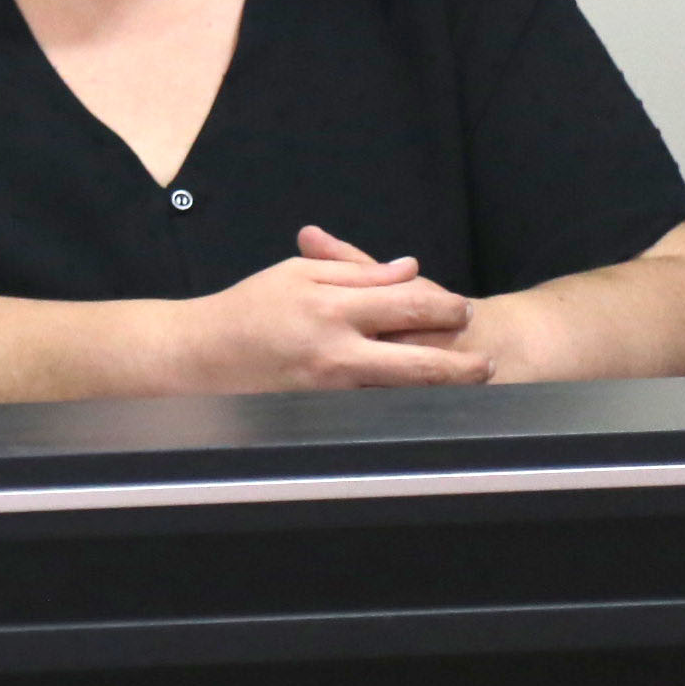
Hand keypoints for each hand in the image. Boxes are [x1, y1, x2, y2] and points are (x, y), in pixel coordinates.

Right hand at [163, 226, 494, 392]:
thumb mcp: (297, 274)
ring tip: (464, 385)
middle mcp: (338, 351)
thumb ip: (355, 271)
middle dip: (464, 365)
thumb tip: (410, 270)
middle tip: (485, 363)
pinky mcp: (324, 415)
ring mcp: (332, 390)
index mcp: (332, 306)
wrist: (199, 358)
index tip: (464, 309)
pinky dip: (403, 407)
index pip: (410, 303)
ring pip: (406, 395)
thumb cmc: (247, 309)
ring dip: (441, 392)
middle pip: (422, 363)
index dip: (446, 307)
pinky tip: (420, 404)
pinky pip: (376, 412)